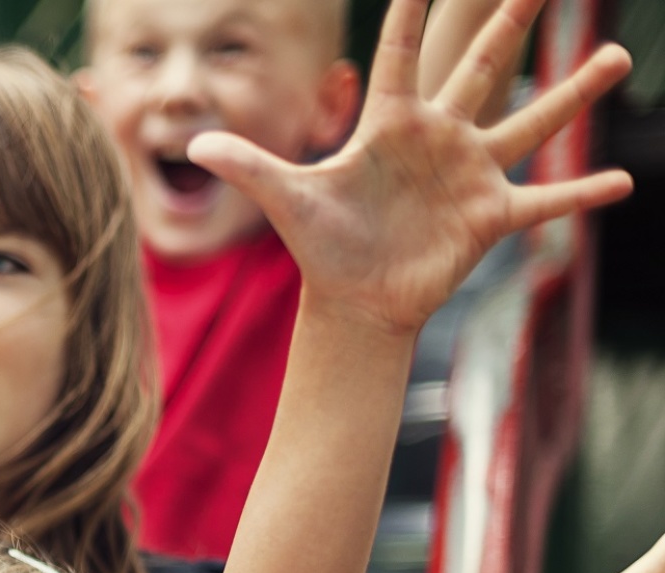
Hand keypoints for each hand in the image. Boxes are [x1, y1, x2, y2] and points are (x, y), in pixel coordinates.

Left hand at [189, 0, 631, 334]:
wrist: (355, 300)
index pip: (399, 55)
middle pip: (481, 68)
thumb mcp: (285, 198)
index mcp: (390, 125)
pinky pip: (547, 200)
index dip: (408, 13)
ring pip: (531, 122)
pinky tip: (625, 180)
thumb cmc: (322, 245)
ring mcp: (470, 175)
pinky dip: (583, 192)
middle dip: (509, 23)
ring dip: (574, 91)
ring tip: (618, 55)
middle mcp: (439, 139)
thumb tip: (195, 145)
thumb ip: (247, 166)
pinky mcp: (491, 216)